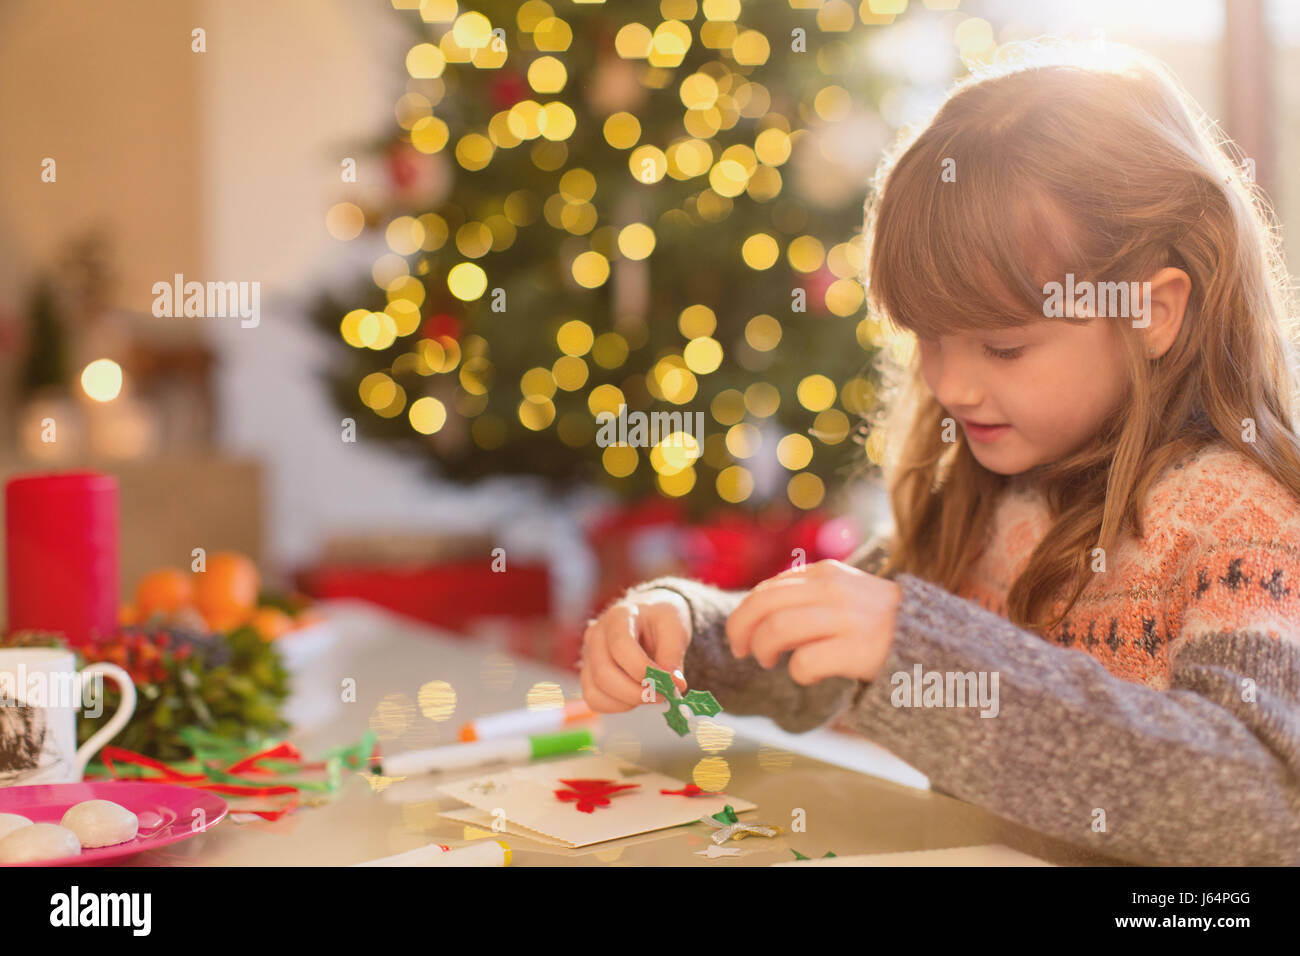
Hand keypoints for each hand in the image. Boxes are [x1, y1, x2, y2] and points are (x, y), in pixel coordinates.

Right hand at [579, 588, 692, 712]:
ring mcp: (588, 656)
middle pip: (604, 673)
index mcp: (618, 617)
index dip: (644, 670)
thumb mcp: (675, 628)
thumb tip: (676, 685)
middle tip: (663, 695)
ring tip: (652, 694)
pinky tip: (637, 697)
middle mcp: (596, 635)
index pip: (621, 647)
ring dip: (628, 702)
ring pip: (597, 691)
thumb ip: (674, 656)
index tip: (669, 682)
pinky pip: (595, 700)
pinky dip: (618, 706)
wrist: (649, 617)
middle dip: (637, 692)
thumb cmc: (660, 621)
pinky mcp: (588, 675)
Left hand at [725, 559, 899, 683]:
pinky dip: (798, 673)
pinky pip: (806, 662)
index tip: (740, 634)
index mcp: (827, 573)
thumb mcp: (847, 591)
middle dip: (741, 630)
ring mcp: (847, 618)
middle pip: (764, 605)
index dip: (744, 613)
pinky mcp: (858, 650)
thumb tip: (758, 612)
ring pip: (778, 629)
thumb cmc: (882, 622)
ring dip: (764, 649)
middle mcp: (834, 590)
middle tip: (743, 651)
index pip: (768, 588)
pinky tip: (808, 676)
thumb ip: (809, 593)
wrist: (937, 640)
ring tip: (770, 662)